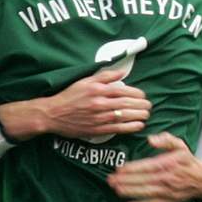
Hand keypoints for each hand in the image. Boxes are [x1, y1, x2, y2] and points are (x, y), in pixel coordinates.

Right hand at [0, 69, 150, 141]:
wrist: (52, 114)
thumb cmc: (69, 96)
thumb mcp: (85, 81)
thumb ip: (105, 76)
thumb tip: (123, 71)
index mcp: (98, 90)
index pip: (124, 91)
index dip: (137, 94)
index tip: (143, 96)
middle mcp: (100, 103)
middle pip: (127, 104)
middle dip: (142, 105)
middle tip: (149, 106)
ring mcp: (99, 117)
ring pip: (125, 116)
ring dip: (139, 115)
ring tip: (146, 114)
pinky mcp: (97, 129)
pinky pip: (118, 128)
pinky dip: (131, 127)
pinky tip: (139, 125)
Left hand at [108, 132, 201, 201]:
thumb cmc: (187, 161)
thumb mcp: (180, 145)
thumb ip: (166, 140)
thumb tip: (151, 139)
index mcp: (168, 164)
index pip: (148, 166)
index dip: (132, 168)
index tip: (119, 169)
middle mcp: (167, 178)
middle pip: (143, 180)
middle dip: (125, 180)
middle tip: (110, 180)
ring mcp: (167, 191)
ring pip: (146, 192)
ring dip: (130, 192)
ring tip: (117, 190)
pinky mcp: (168, 201)